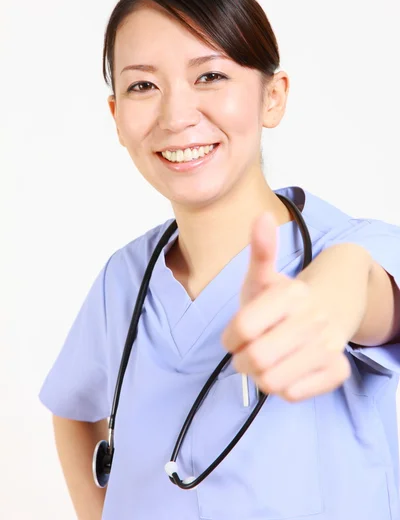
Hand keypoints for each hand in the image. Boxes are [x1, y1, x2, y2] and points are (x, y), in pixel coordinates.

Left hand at [221, 212, 352, 401]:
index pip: (241, 329)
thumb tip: (261, 216)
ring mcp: (328, 347)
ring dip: (259, 376)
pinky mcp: (337, 371)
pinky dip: (283, 387)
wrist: (329, 307)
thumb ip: (260, 251)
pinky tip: (286, 370)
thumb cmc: (284, 297)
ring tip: (266, 362)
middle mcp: (313, 320)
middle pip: (254, 359)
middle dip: (242, 360)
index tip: (234, 335)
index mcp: (292, 294)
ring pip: (272, 382)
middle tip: (247, 352)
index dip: (229, 337)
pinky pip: (294, 395)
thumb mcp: (265, 276)